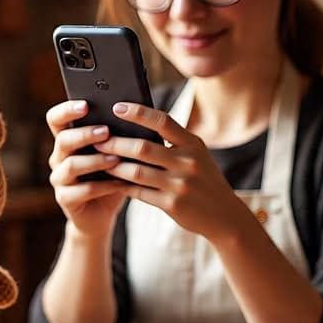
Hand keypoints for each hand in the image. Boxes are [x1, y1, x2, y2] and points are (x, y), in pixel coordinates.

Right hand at [46, 100, 128, 238]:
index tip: (85, 105)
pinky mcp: (65, 199)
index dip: (66, 110)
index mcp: (68, 140)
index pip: (56, 119)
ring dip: (95, 160)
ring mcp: (59, 179)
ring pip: (72, 165)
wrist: (102, 214)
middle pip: (63, 139)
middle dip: (85, 134)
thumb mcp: (116, 153)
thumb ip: (119, 135)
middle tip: (106, 131)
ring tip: (116, 159)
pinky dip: (103, 186)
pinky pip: (82, 191)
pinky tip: (120, 182)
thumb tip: (139, 112)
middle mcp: (59, 157)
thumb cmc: (111, 176)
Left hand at [93, 102, 248, 243]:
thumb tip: (137, 127)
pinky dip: (123, 186)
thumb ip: (173, 142)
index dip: (138, 112)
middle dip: (116, 143)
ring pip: (137, 172)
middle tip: (97, 139)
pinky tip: (112, 181)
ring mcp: (180, 185)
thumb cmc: (203, 180)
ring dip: (114, 166)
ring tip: (99, 161)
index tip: (116, 107)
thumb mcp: (196, 155)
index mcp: (193, 144)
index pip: (162, 121)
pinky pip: (139, 192)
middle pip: (143, 148)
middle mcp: (188, 162)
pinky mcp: (172, 205)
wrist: (225, 215)